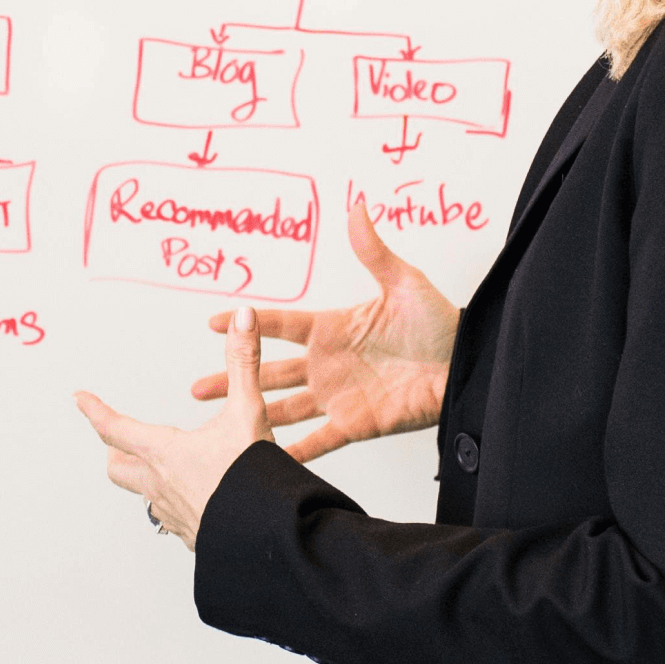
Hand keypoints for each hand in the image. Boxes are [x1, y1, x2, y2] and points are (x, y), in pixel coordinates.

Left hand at [73, 310, 272, 549]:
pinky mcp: (194, 536)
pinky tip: (197, 500)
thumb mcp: (250, 412)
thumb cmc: (253, 478)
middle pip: (118, 469)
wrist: (268, 537)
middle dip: (114, 451)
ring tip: (160, 469)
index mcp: (164, 453)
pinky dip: (177, 504)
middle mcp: (160, 485)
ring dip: (146, 480)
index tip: (79, 398)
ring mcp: (175, 515)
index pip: (114, 428)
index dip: (94, 410)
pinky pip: (172, 519)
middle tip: (114, 440)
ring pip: (145, 497)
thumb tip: (243, 318)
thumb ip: (244, 363)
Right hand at [192, 194, 457, 461]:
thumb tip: (358, 206)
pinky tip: (266, 458)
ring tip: (220, 424)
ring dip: (252, 414)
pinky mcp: (356, 424)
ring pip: (283, 408)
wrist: (466, 366)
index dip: (248, 325)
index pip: (281, 326)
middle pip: (270, 372)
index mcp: (333, 329)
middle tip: (198, 388)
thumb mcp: (403, 283)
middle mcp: (328, 364)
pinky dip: (294, 452)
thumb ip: (373, 251)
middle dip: (234, 378)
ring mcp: (339, 396)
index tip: (215, 322)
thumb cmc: (441, 323)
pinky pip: (319, 441)